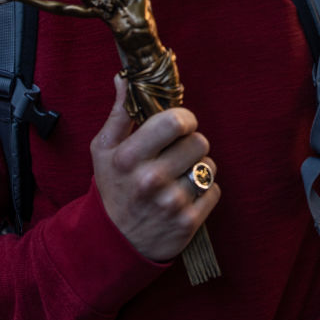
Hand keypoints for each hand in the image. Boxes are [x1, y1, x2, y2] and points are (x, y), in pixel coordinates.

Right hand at [91, 77, 219, 261]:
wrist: (114, 243)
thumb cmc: (113, 188)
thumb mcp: (104, 149)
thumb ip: (120, 112)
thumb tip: (125, 77)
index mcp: (129, 157)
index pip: (175, 121)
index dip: (184, 119)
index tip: (179, 125)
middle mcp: (151, 179)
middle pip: (199, 141)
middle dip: (191, 143)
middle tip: (177, 153)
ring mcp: (171, 203)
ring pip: (209, 165)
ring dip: (199, 167)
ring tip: (180, 175)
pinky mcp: (188, 222)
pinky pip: (214, 190)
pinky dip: (204, 191)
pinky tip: (185, 195)